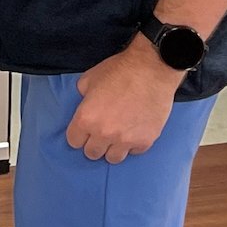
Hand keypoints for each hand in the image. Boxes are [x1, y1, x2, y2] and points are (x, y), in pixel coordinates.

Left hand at [65, 39, 179, 163]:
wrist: (152, 69)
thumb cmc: (120, 70)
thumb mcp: (89, 78)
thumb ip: (82, 97)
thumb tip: (84, 104)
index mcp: (86, 118)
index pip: (74, 141)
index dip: (78, 134)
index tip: (84, 129)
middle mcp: (104, 133)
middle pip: (92, 153)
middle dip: (94, 143)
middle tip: (101, 131)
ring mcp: (125, 140)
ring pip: (113, 158)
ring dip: (113, 148)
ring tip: (118, 135)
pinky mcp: (145, 141)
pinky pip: (134, 152)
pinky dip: (133, 144)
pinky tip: (134, 130)